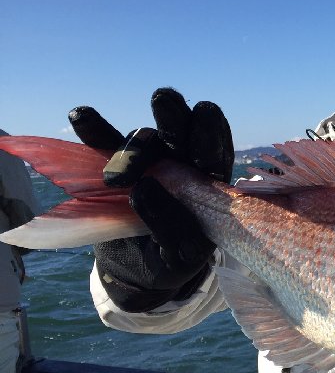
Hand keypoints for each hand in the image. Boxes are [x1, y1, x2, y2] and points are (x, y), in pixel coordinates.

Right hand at [69, 87, 233, 311]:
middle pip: (181, 135)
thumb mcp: (180, 257)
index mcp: (210, 186)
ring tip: (114, 177)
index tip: (205, 113)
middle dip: (175, 116)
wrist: (139, 271)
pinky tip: (81, 116)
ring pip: (145, 140)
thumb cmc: (172, 261)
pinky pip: (105, 146)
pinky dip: (94, 131)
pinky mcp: (117, 166)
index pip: (215, 154)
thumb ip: (172, 227)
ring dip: (132, 144)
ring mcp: (150, 162)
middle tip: (164, 100)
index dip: (211, 133)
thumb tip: (143, 188)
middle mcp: (183, 166)